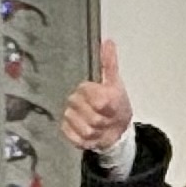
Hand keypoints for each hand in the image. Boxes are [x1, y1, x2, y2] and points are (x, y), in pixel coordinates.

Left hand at [59, 37, 135, 154]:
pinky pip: (66, 131)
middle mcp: (99, 120)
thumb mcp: (115, 83)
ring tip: (81, 112)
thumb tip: (108, 43)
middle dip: (79, 100)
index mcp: (108, 103)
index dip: (86, 89)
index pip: (85, 90)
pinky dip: (68, 126)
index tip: (91, 90)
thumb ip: (109, 63)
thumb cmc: (117, 106)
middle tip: (86, 102)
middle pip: (74, 102)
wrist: (120, 133)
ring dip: (73, 113)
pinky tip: (76, 122)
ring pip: (69, 116)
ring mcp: (90, 133)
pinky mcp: (82, 143)